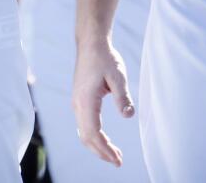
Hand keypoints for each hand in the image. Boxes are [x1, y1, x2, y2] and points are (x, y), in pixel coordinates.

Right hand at [72, 38, 134, 166]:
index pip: (93, 133)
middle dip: (101, 152)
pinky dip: (93, 136)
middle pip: (86, 137)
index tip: (117, 160)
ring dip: (97, 146)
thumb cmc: (105, 58)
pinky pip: (83, 125)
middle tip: (118, 161)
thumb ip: (123, 97)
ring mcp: (76, 102)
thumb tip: (128, 116)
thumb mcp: (118, 76)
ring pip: (83, 132)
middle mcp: (78, 104)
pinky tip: (104, 139)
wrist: (91, 43)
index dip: (105, 149)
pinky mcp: (79, 100)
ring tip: (113, 154)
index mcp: (86, 101)